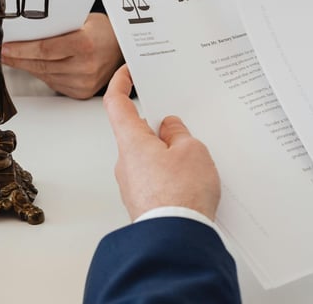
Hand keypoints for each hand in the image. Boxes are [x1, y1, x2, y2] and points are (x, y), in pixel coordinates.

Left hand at [1, 12, 123, 98]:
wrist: (122, 49)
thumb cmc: (102, 31)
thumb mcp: (81, 20)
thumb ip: (56, 26)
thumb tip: (24, 29)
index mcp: (85, 45)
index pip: (45, 49)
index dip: (21, 49)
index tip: (5, 46)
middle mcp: (86, 67)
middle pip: (41, 64)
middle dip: (17, 58)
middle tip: (1, 51)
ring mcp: (84, 82)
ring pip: (44, 75)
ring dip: (25, 66)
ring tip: (11, 57)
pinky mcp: (81, 92)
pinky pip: (52, 82)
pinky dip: (39, 73)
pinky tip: (31, 65)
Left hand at [103, 65, 220, 220]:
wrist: (176, 240)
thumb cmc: (180, 196)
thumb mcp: (192, 151)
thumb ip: (179, 133)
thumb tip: (170, 129)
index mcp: (131, 141)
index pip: (116, 103)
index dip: (120, 83)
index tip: (127, 72)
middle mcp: (125, 161)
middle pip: (138, 132)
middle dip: (161, 128)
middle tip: (184, 128)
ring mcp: (132, 183)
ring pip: (149, 157)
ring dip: (168, 154)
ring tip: (195, 161)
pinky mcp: (143, 201)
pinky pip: (155, 178)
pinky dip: (170, 174)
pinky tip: (191, 182)